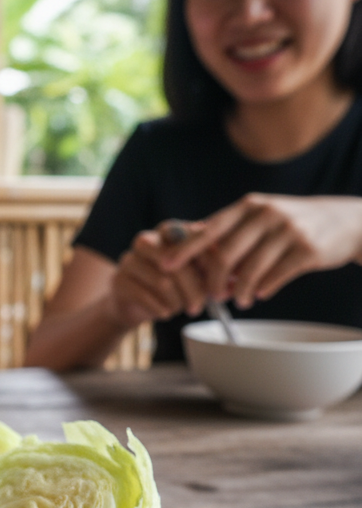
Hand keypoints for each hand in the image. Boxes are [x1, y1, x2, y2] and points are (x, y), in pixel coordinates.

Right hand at [106, 228, 208, 326]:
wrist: (134, 305)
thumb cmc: (172, 287)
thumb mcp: (197, 277)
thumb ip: (213, 275)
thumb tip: (228, 285)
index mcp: (169, 231)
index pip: (193, 238)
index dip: (209, 262)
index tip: (218, 283)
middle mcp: (147, 240)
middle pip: (177, 259)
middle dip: (193, 287)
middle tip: (199, 307)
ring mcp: (129, 259)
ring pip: (161, 280)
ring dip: (176, 301)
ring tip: (181, 309)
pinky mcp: (118, 280)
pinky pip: (144, 296)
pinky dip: (159, 308)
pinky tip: (165, 313)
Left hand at [156, 194, 361, 308]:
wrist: (343, 220)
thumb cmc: (288, 224)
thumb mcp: (257, 217)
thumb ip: (226, 231)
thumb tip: (185, 246)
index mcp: (247, 207)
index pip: (208, 230)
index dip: (184, 250)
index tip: (164, 267)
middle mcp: (266, 214)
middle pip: (225, 255)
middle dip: (212, 281)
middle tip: (208, 297)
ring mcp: (288, 230)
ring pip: (249, 271)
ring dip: (238, 291)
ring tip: (237, 300)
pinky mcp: (307, 249)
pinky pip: (274, 277)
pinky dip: (261, 290)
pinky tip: (257, 295)